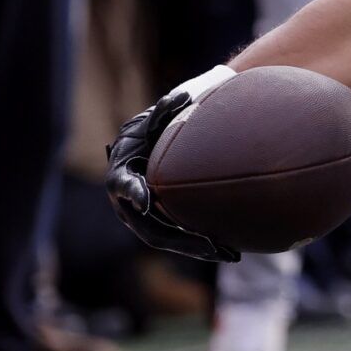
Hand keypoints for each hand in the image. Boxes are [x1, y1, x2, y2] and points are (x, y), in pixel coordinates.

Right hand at [106, 73, 240, 262]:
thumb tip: (182, 96)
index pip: (122, 185)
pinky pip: (176, 237)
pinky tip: (227, 249)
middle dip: (181, 239)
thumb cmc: (155, 126)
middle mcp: (126, 201)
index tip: (145, 200)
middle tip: (211, 245)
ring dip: (195, 248)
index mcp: (121, 172)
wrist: (155, 141)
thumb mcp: (157, 116)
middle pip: (150, 227)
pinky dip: (198, 244)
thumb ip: (165, 109)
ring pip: (165, 239)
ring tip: (229, 254)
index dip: (132, 192)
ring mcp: (141, 216)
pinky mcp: (158, 221)